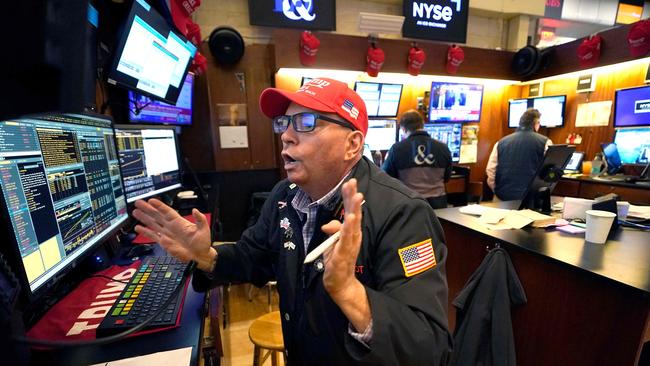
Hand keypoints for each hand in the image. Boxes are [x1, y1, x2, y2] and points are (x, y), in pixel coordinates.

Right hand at [132, 199, 215, 270]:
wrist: (199, 256)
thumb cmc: (202, 243)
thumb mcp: (204, 229)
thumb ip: (200, 219)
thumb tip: (195, 210)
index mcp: (179, 222)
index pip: (167, 211)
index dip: (159, 206)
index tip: (151, 200)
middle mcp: (171, 227)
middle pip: (157, 215)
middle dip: (147, 209)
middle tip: (139, 203)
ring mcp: (166, 234)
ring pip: (153, 224)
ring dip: (144, 218)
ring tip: (135, 212)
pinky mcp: (164, 243)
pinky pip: (152, 236)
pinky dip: (145, 232)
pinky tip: (138, 228)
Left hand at [321, 179, 369, 331]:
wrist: (339, 282)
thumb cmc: (337, 260)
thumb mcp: (332, 242)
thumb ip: (333, 230)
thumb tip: (328, 225)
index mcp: (351, 231)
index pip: (351, 210)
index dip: (350, 196)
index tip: (350, 182)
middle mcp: (354, 235)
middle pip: (354, 213)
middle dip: (353, 197)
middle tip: (353, 182)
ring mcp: (350, 244)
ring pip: (353, 224)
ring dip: (354, 209)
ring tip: (356, 197)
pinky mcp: (344, 253)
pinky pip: (346, 239)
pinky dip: (348, 228)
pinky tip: (350, 219)